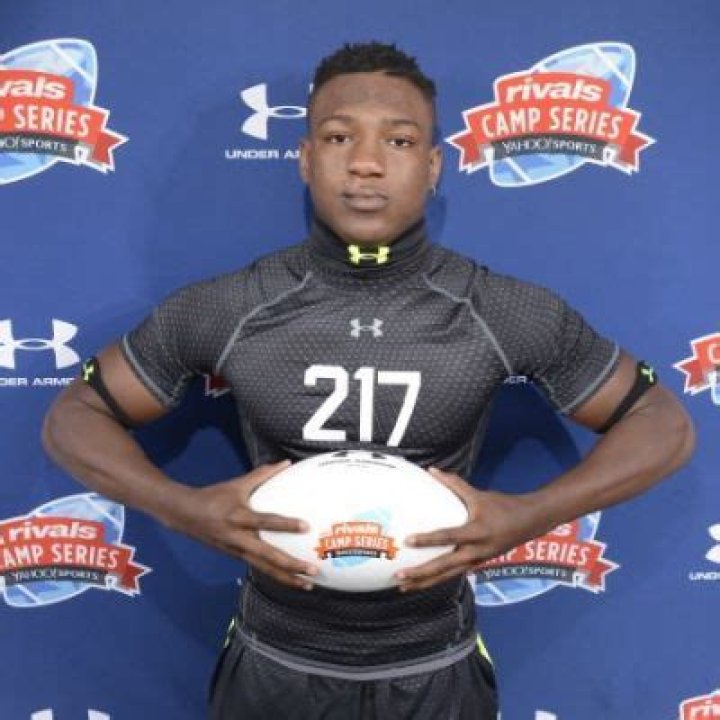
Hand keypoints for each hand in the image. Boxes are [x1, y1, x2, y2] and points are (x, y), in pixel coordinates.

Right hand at [169, 461, 317, 589]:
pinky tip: (291, 579)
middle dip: (291, 566)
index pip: (266, 521)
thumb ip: (262, 474)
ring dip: (287, 578)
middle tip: (313, 570)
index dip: (286, 524)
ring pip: (264, 568)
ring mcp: (236, 551)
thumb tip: (285, 463)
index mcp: (239, 517)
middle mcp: (238, 538)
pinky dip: (275, 575)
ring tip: (308, 585)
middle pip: (268, 556)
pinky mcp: (235, 557)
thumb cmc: (213, 496)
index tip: (306, 526)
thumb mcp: (237, 484)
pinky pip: (258, 567)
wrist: (183, 515)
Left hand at [397, 467, 547, 591]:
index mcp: (477, 532)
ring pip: (447, 576)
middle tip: (399, 576)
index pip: (448, 537)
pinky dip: (437, 578)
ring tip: (403, 586)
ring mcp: (477, 561)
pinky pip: (453, 574)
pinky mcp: (477, 565)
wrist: (530, 523)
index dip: (427, 539)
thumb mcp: (479, 494)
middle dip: (421, 574)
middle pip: (444, 567)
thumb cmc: (503, 505)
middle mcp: (476, 551)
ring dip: (425, 582)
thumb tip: (432, 470)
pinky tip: (421, 581)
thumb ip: (454, 484)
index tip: (407, 541)